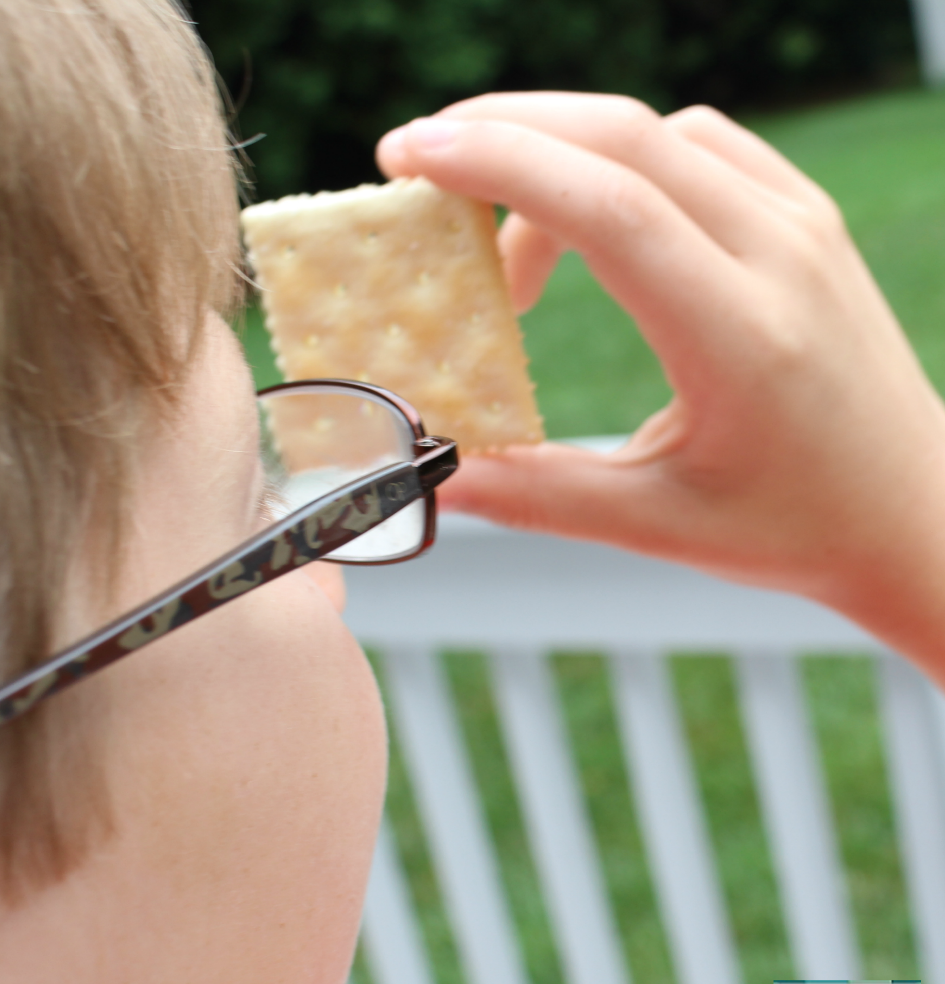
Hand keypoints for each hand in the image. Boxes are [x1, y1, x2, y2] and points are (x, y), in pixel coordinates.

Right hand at [377, 93, 944, 674]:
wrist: (915, 510)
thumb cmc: (796, 528)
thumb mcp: (661, 524)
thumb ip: (540, 497)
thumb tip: (437, 481)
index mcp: (740, 334)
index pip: (609, 207)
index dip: (500, 166)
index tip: (411, 159)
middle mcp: (780, 255)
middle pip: (624, 138)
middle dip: (505, 132)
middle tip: (418, 163)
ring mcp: (802, 224)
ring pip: (659, 133)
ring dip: (561, 153)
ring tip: (504, 240)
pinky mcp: (807, 219)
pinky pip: (701, 147)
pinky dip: (623, 159)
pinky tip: (587, 219)